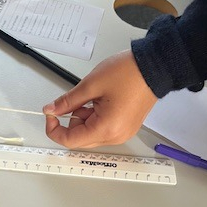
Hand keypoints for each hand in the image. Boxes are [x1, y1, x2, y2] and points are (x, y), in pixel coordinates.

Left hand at [42, 51, 157, 147]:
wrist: (155, 66)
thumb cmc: (129, 73)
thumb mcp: (90, 85)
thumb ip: (67, 101)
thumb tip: (51, 110)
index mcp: (106, 129)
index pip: (70, 140)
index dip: (54, 129)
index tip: (51, 114)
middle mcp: (115, 137)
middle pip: (80, 140)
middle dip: (71, 121)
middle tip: (73, 101)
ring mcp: (122, 134)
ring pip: (90, 134)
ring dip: (83, 119)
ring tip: (93, 97)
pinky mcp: (126, 128)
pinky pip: (102, 129)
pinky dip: (94, 118)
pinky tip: (100, 101)